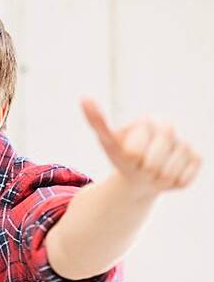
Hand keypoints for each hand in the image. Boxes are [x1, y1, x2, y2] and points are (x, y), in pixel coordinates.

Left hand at [82, 99, 201, 195]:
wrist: (140, 174)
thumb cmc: (122, 155)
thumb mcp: (107, 141)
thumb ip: (97, 121)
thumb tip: (84, 97)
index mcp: (148, 121)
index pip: (135, 151)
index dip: (131, 158)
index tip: (129, 155)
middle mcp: (169, 128)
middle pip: (154, 163)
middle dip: (143, 170)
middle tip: (141, 166)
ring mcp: (185, 143)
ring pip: (169, 174)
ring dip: (156, 179)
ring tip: (152, 171)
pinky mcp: (197, 158)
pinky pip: (183, 180)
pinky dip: (171, 184)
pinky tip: (167, 175)